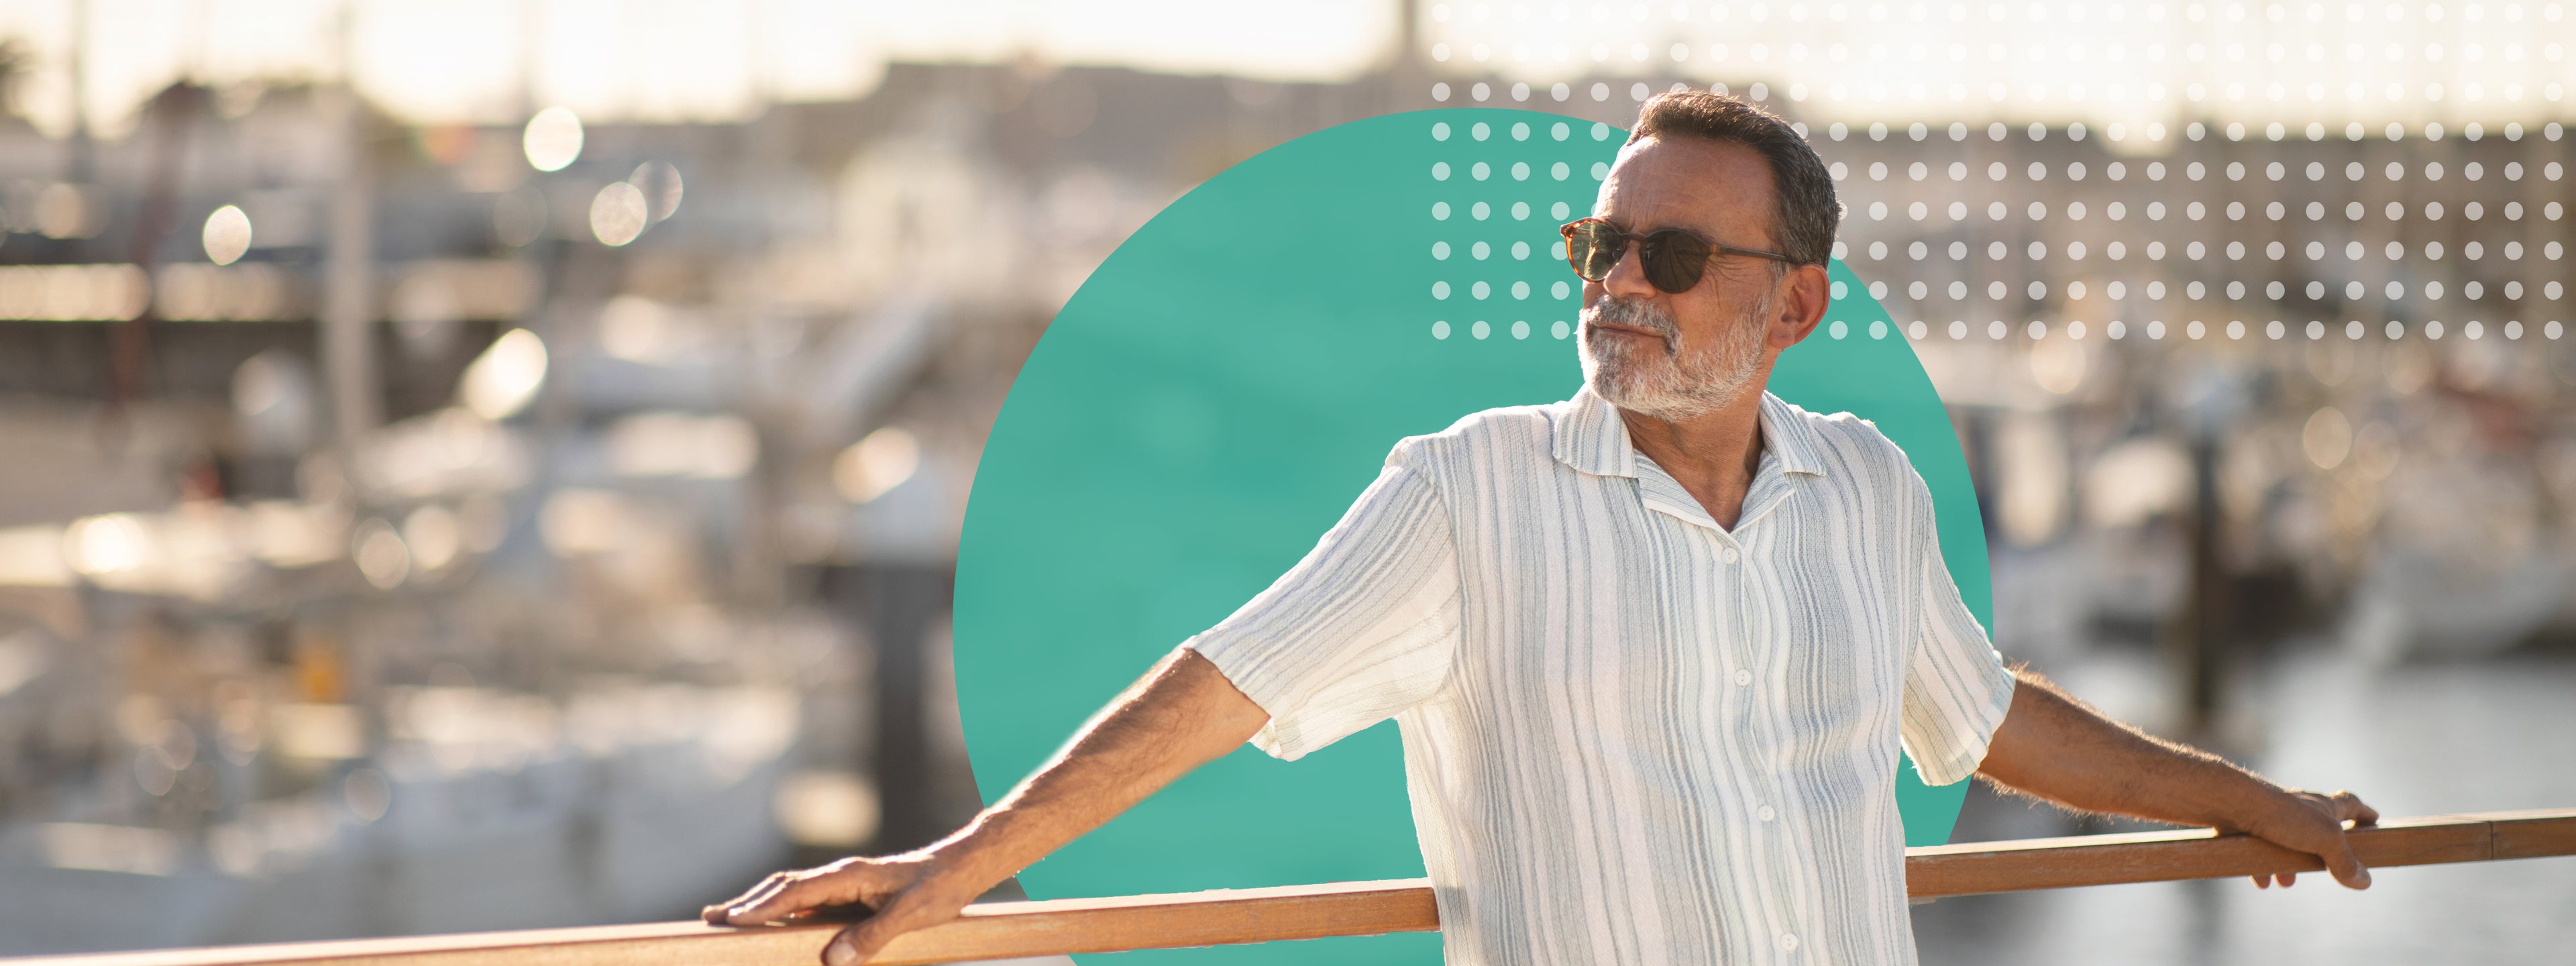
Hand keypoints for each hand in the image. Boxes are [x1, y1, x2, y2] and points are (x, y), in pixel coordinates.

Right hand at [703, 854, 979, 964]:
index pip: (797, 892)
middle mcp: (841, 876)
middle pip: (784, 889)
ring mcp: (843, 884)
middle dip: (747, 904)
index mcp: (850, 875)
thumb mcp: (911, 914)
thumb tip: (834, 959)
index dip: (764, 907)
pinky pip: (807, 903)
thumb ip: (874, 935)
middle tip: (710, 919)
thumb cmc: (938, 887)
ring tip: (726, 918)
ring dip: (759, 905)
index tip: (733, 920)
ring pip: (792, 894)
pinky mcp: (850, 894)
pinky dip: (782, 911)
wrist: (961, 867)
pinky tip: (771, 923)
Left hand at [2241, 789, 2378, 889]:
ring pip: (2286, 840)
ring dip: (2289, 863)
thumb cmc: (2282, 816)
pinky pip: (2258, 847)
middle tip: (2325, 868)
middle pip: (2317, 827)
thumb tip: (2364, 881)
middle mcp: (2298, 807)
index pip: (2350, 804)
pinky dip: (2262, 865)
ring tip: (2286, 882)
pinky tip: (2262, 880)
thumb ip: (2344, 861)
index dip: (2364, 813)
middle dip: (2322, 851)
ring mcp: (2272, 815)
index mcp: (2322, 806)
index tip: (2373, 820)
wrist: (2231, 804)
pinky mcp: (2248, 824)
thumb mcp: (2324, 840)